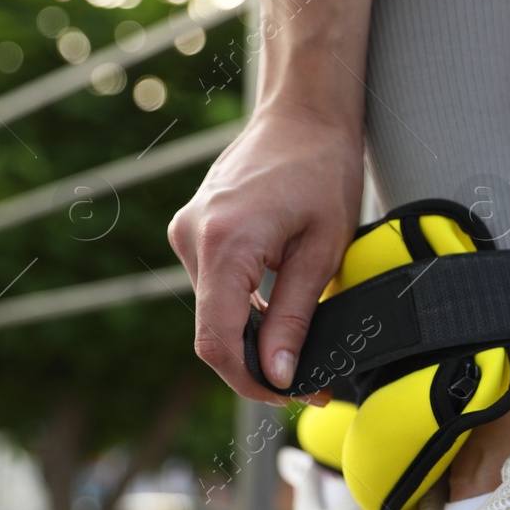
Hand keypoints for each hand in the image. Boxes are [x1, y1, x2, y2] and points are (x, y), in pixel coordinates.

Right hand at [167, 103, 362, 400]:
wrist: (304, 113)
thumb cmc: (322, 169)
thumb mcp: (323, 250)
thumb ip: (295, 315)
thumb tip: (277, 374)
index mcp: (224, 242)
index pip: (217, 340)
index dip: (249, 381)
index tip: (288, 395)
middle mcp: (192, 237)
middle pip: (212, 331)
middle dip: (256, 366)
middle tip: (310, 383)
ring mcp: (187, 231)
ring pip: (213, 312)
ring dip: (251, 339)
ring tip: (301, 352)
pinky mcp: (193, 229)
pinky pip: (213, 288)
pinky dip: (242, 311)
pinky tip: (278, 317)